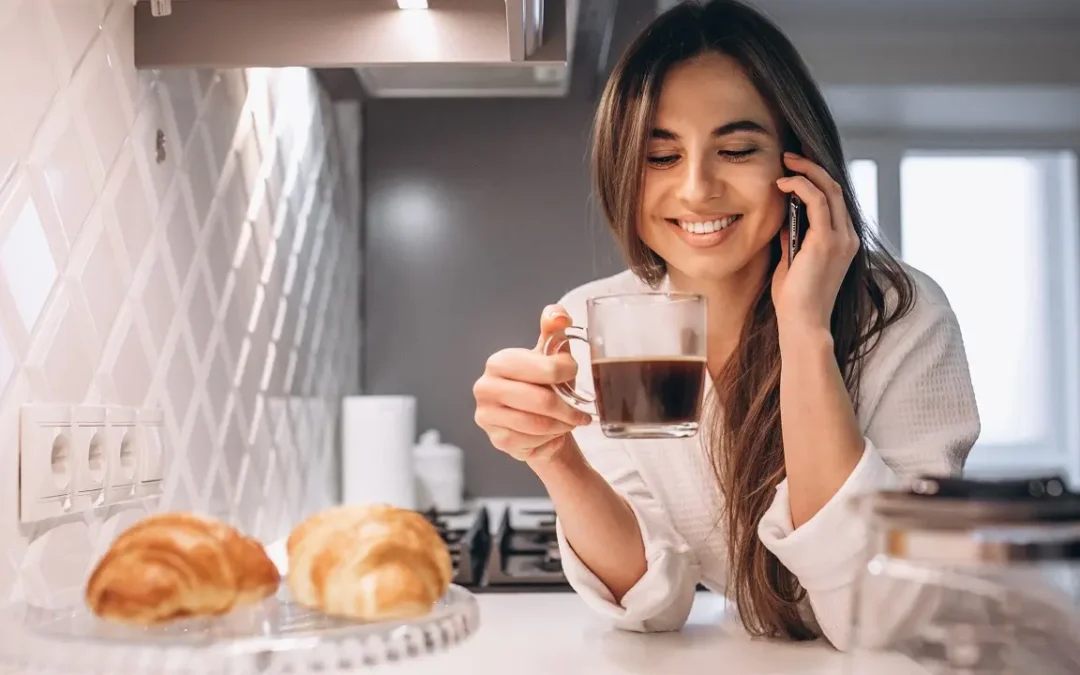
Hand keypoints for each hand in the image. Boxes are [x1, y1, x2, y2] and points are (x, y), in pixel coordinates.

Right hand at [473, 305, 591, 464]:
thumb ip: (554, 331)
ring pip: (540, 424)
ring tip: (569, 421)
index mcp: (499, 362)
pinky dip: (551, 438)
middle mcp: (486, 387)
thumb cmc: (544, 386)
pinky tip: (552, 433)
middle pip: (542, 401)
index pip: (545, 368)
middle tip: (580, 411)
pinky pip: (534, 441)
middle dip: (568, 408)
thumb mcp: (551, 356)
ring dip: (562, 424)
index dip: (567, 373)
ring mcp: (487, 416)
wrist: (536, 422)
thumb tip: (559, 315)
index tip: (573, 375)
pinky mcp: (497, 440)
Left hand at [771, 152, 859, 333]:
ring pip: (830, 189)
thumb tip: (785, 216)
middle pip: (836, 188)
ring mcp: (841, 238)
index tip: (796, 167)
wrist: (802, 323)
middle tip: (790, 156)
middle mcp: (848, 237)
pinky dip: (801, 187)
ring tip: (786, 162)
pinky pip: (817, 201)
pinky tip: (783, 183)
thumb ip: (794, 236)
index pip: (836, 201)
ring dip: (807, 171)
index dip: (818, 179)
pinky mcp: (827, 241)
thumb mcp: (793, 260)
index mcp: (843, 242)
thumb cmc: (794, 298)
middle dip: (813, 167)